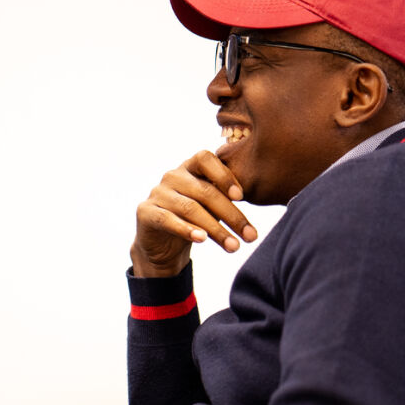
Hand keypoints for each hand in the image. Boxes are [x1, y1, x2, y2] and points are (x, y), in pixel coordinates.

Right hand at [131, 150, 258, 277]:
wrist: (162, 245)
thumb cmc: (194, 219)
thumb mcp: (212, 206)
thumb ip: (227, 196)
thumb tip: (259, 193)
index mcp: (190, 167)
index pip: (206, 158)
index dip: (224, 175)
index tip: (241, 196)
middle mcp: (172, 176)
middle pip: (205, 191)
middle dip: (232, 215)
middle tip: (250, 236)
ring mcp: (158, 193)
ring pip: (191, 209)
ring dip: (216, 230)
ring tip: (234, 246)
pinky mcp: (146, 212)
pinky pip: (168, 220)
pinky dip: (187, 230)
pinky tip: (201, 239)